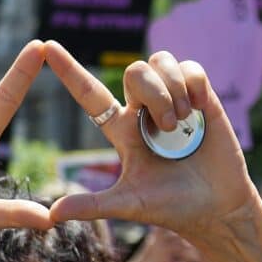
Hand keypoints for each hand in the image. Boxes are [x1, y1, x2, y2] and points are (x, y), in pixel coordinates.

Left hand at [43, 42, 260, 239]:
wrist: (215, 207)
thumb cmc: (171, 206)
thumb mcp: (128, 205)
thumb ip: (92, 205)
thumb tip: (52, 214)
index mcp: (122, 130)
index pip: (90, 94)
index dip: (69, 71)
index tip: (47, 47)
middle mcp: (144, 110)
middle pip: (133, 71)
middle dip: (152, 94)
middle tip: (168, 127)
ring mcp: (173, 100)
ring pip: (159, 62)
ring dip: (172, 90)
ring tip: (184, 121)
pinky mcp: (202, 97)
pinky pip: (190, 67)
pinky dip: (193, 83)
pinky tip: (200, 109)